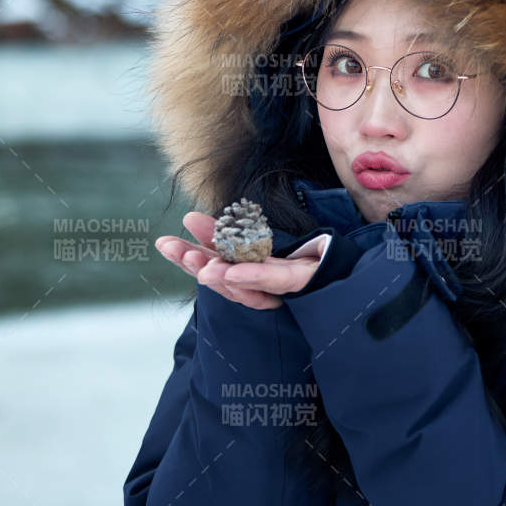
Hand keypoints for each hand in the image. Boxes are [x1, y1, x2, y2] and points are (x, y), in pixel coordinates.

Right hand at [155, 211, 329, 310]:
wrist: (341, 263)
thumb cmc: (299, 256)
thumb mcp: (255, 238)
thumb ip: (224, 233)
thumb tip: (188, 218)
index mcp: (247, 274)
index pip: (211, 267)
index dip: (187, 258)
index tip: (164, 244)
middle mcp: (261, 286)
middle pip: (224, 280)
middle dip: (198, 267)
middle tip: (177, 251)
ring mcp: (281, 287)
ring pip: (246, 287)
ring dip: (221, 276)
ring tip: (202, 265)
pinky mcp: (303, 281)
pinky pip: (277, 280)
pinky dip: (254, 278)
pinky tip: (234, 273)